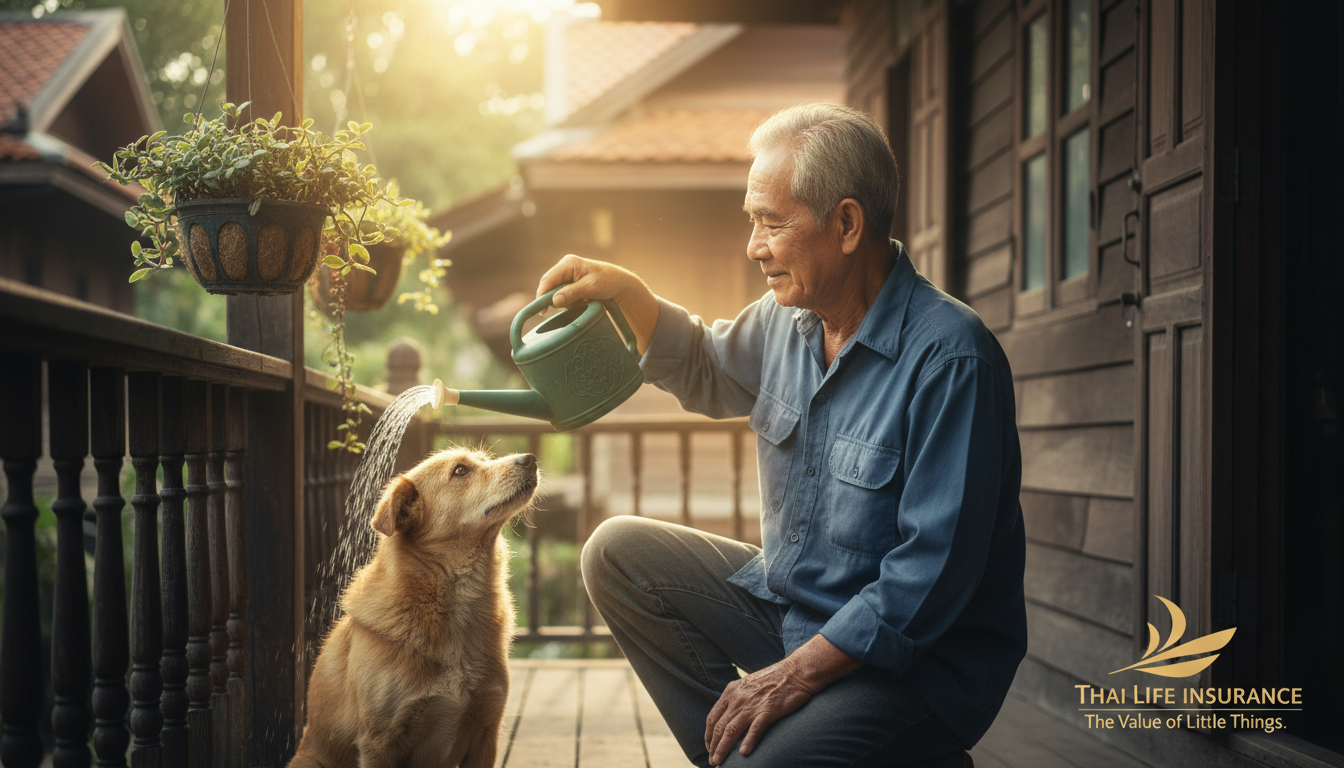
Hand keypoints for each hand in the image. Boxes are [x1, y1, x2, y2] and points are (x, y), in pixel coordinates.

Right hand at [535, 254, 659, 353]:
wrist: (619, 283)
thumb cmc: (608, 281)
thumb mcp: (591, 287)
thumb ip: (572, 293)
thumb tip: (554, 301)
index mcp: (568, 263)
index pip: (548, 279)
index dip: (542, 295)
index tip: (542, 310)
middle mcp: (564, 267)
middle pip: (549, 286)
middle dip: (556, 299)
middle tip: (570, 306)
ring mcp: (566, 275)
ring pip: (555, 293)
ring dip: (566, 301)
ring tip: (583, 301)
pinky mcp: (569, 283)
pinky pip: (563, 296)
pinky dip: (570, 302)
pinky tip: (583, 301)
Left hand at [703, 635, 860, 764]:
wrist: (796, 671)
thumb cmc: (774, 679)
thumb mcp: (748, 685)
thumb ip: (737, 698)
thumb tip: (729, 716)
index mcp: (731, 691)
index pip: (712, 717)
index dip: (708, 735)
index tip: (709, 747)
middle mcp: (738, 699)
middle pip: (719, 727)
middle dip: (713, 747)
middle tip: (713, 761)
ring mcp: (752, 705)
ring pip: (731, 731)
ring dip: (723, 749)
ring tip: (720, 762)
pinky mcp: (769, 711)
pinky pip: (755, 729)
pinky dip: (748, 742)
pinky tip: (743, 754)